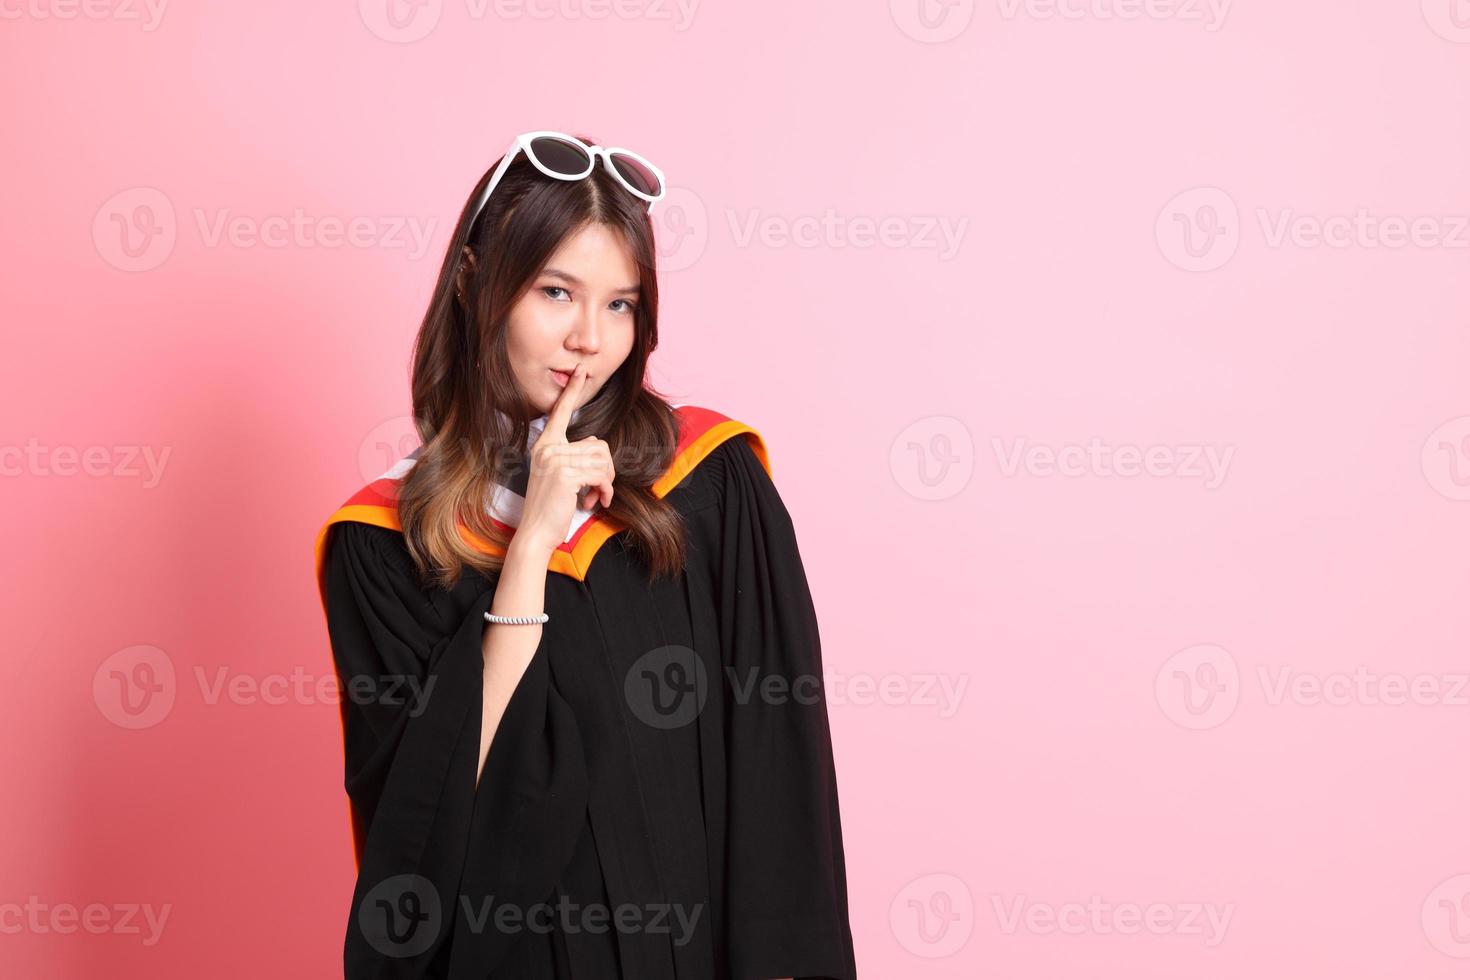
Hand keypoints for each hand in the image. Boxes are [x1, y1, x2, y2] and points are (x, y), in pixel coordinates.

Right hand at [514, 364, 615, 554]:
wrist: (536, 533)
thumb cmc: (550, 508)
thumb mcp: (559, 476)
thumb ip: (573, 456)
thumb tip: (595, 442)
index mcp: (545, 445)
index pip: (560, 412)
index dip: (573, 390)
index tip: (581, 370)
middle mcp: (548, 448)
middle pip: (599, 445)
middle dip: (606, 470)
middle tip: (599, 489)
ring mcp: (556, 459)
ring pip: (603, 460)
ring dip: (607, 483)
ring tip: (596, 497)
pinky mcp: (566, 474)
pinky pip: (602, 475)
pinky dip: (605, 491)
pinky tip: (597, 503)